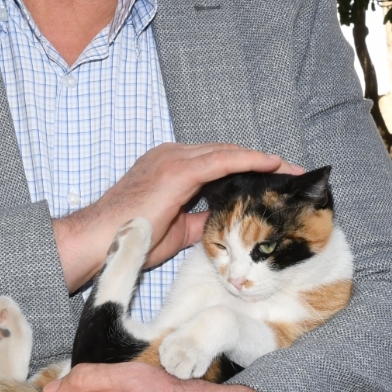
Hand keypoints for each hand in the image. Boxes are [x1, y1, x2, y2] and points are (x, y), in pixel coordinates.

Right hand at [53, 143, 300, 290]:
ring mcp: (174, 159)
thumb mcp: (177, 230)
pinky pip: (222, 160)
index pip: (217, 163)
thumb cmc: (132, 236)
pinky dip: (249, 160)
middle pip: (226, 153)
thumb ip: (201, 220)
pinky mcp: (178, 169)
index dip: (247, 169)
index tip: (275, 180)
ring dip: (262, 161)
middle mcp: (172, 156)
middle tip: (292, 175)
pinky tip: (271, 165)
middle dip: (262, 163)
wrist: (99, 238)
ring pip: (228, 152)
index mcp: (170, 167)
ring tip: (290, 171)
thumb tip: (224, 222)